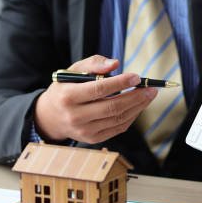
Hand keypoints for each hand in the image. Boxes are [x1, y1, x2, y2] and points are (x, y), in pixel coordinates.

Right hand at [34, 55, 157, 142]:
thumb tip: (115, 64)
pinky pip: (117, 128)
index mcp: (68, 96)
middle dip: (135, 97)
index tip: (136, 76)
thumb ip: (93, 63)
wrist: (51, 117)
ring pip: (117, 119)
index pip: (98, 89)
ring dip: (137, 107)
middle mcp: (75, 116)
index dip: (120, 83)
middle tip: (151, 88)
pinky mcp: (92, 139)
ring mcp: (84, 130)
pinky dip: (131, 117)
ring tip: (148, 95)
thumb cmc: (65, 88)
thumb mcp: (72, 71)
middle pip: (112, 107)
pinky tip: (138, 106)